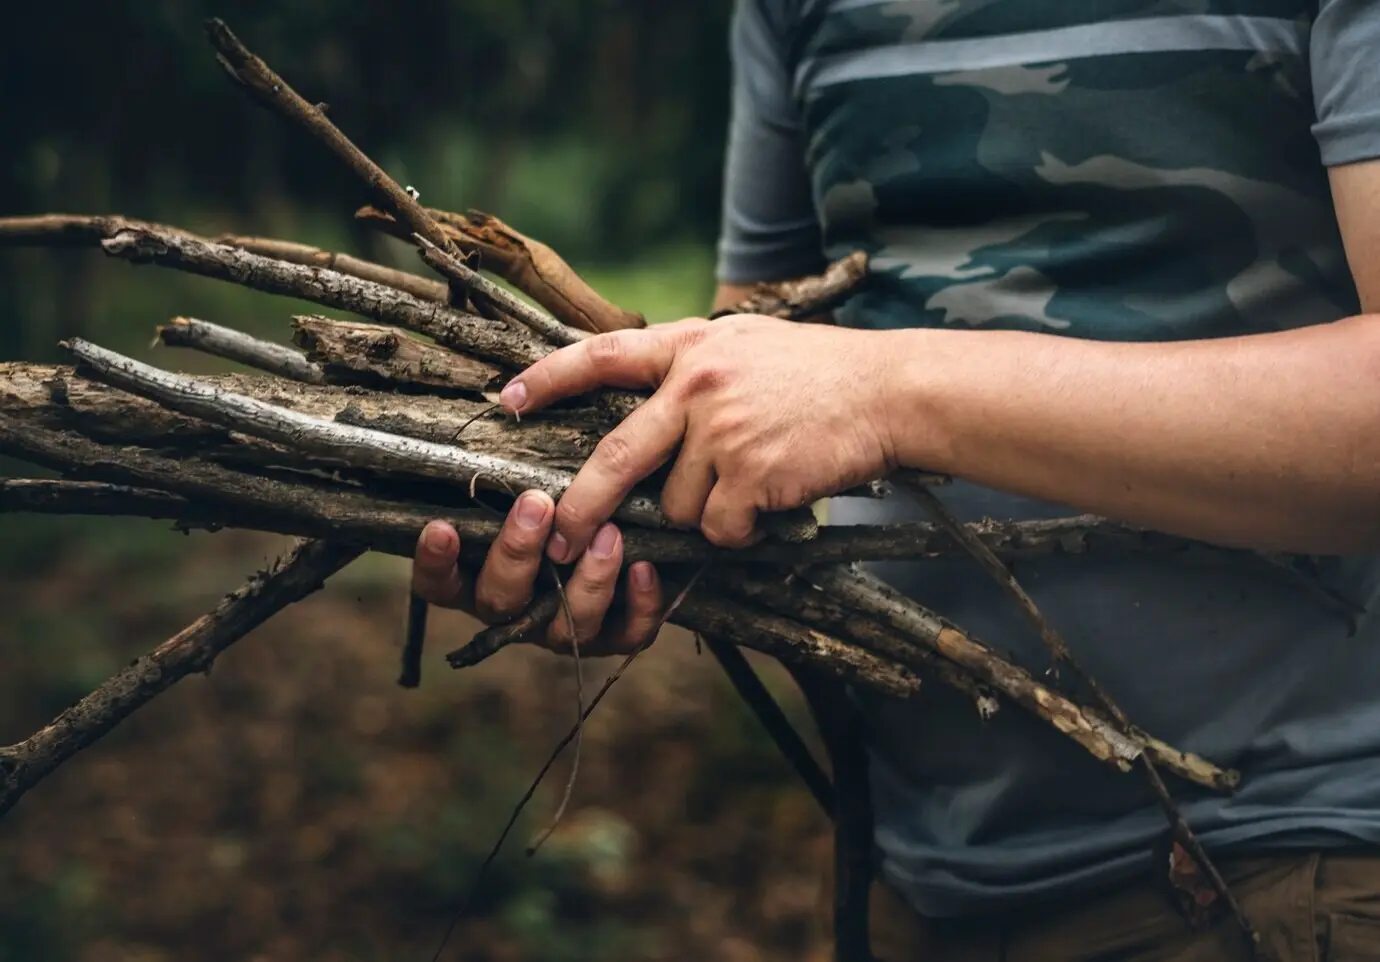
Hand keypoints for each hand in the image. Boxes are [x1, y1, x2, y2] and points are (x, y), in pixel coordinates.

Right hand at [410, 490, 663, 655]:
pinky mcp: (615, 636)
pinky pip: (625, 635)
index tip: (440, 527)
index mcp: (481, 573)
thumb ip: (514, 465)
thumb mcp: (538, 476)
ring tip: (610, 533)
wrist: (648, 528)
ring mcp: (563, 627)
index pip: (439, 583)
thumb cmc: (571, 492)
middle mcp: (518, 607)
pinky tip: (645, 567)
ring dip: (586, 579)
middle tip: (537, 504)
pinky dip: (638, 604)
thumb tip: (503, 401)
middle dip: (516, 552)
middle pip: (499, 599)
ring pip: (564, 626)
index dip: (434, 563)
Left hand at [501, 314, 903, 556]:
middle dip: (582, 507)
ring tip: (752, 484)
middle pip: (616, 456)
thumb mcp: (746, 345)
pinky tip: (771, 503)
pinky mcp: (751, 473)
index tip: (507, 400)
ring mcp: (722, 429)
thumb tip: (644, 405)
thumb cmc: (821, 373)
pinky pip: (720, 527)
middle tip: (559, 542)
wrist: (890, 391)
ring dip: (706, 512)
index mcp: (690, 348)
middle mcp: (697, 384)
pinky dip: (739, 530)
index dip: (550, 379)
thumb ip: (693, 367)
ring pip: (677, 505)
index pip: (602, 356)